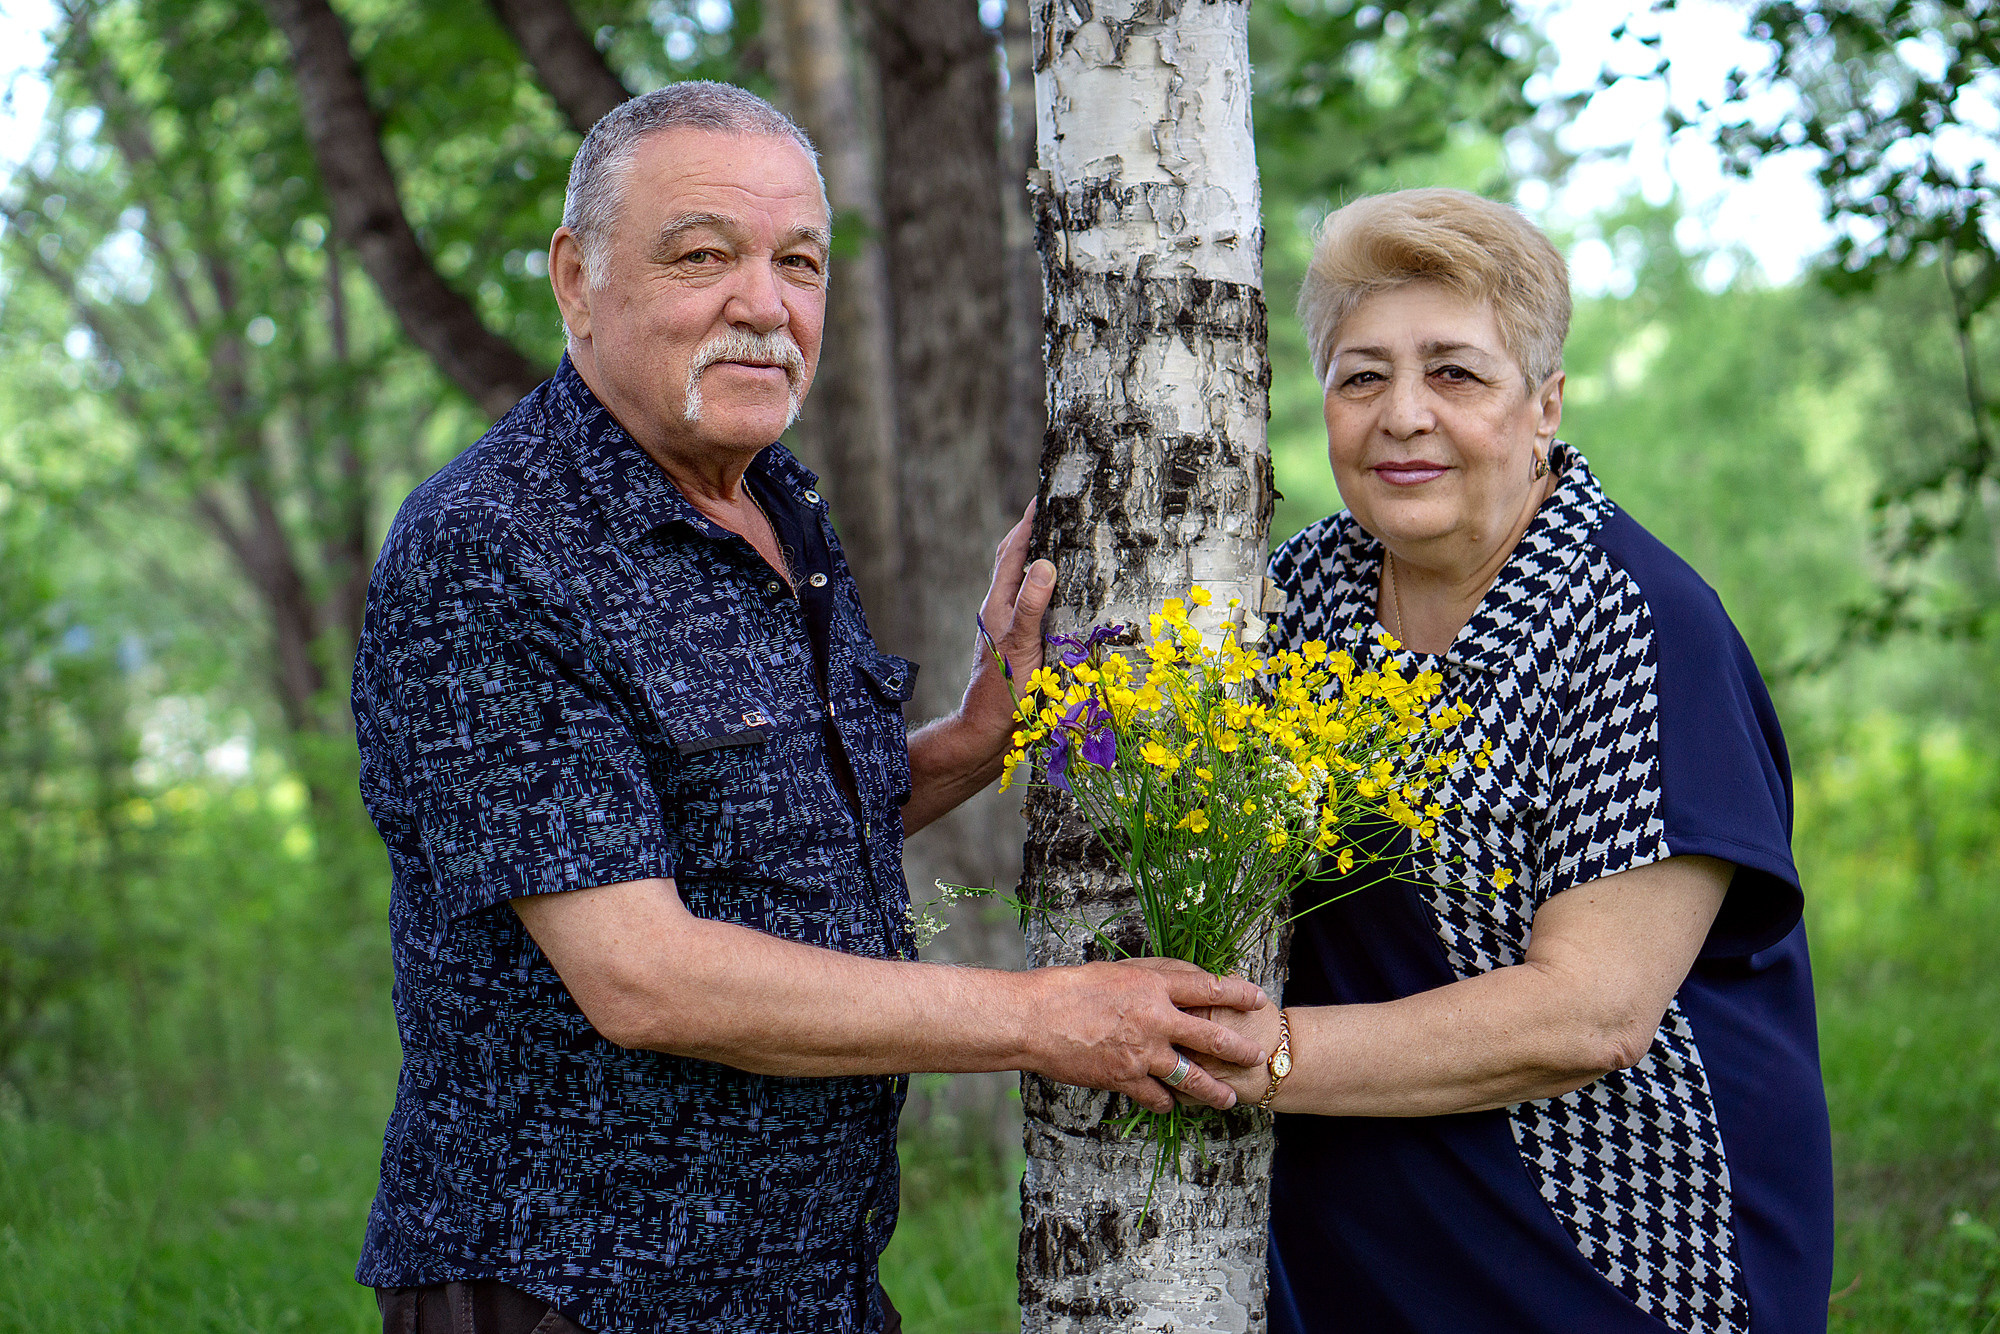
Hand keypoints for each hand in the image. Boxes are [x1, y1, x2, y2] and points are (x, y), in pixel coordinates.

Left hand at [964, 501, 1053, 747]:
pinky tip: (1059, 597)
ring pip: (1021, 584)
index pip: (1012, 553)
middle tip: (1050, 514)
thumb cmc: (1005, 689)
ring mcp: (1007, 628)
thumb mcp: (1021, 642)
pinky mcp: (1018, 645)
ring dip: (1036, 561)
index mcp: (998, 604)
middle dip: (1029, 535)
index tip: (1041, 498)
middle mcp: (1000, 611)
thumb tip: (1045, 563)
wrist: (989, 731)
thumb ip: (1032, 604)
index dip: (1027, 524)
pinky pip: (1031, 605)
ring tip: (1057, 544)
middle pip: (1012, 563)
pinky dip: (1044, 590)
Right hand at [1021, 957, 1269, 1113]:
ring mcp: (1142, 1052)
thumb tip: (1184, 977)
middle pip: (1211, 1037)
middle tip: (1257, 1057)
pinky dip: (1165, 1102)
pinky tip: (1170, 1105)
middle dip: (1239, 1049)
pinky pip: (1156, 1096)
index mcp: (1153, 986)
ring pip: (1191, 1077)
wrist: (1034, 1019)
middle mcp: (1155, 1020)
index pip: (1208, 987)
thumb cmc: (1068, 988)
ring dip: (1213, 1091)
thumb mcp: (1115, 971)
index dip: (1238, 992)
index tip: (1258, 997)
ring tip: (1228, 1100)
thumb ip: (1152, 976)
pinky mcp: (1125, 1078)